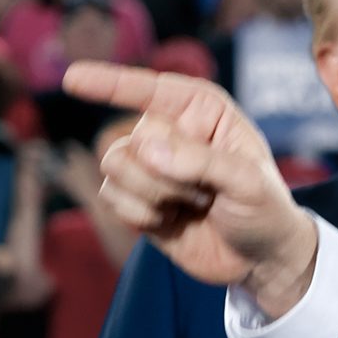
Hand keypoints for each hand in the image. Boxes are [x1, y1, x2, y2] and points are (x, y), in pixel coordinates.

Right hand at [63, 63, 317, 315]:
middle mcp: (171, 131)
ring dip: (153, 195)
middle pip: (130, 139)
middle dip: (165, 175)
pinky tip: (171, 221)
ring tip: (193, 205)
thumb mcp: (248, 183)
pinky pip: (110, 196)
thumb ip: (201, 161)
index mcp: (204, 111)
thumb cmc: (265, 210)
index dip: (111, 83)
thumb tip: (145, 149)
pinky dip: (140, 215)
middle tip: (206, 193)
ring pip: (114, 166)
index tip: (72, 78)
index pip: (152, 89)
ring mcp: (149, 165)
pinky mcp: (135, 198)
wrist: (260, 260)